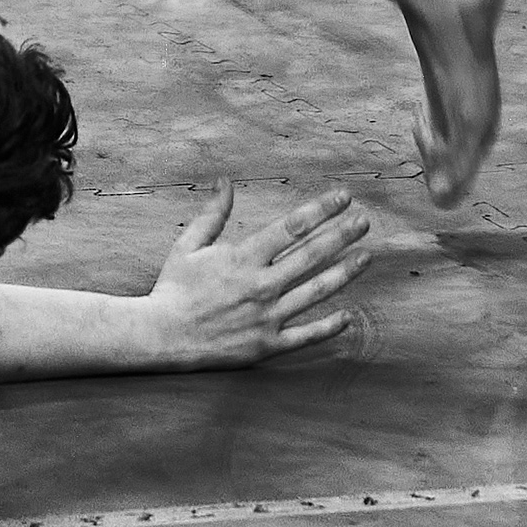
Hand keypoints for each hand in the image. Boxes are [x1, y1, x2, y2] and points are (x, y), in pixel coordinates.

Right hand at [138, 184, 371, 368]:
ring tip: (367, 257)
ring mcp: (266, 317)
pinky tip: (348, 316)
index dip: (321, 209)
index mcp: (243, 257)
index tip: (343, 196)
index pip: (292, 226)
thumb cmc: (173, 287)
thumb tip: (226, 180)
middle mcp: (260, 285)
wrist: (159, 337)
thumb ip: (214, 213)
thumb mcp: (190, 244)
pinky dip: (328, 327)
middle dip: (342, 234)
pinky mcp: (266, 345)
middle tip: (365, 221)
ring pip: (315, 292)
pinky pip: (305, 336)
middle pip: (311, 255)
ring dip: (344, 273)